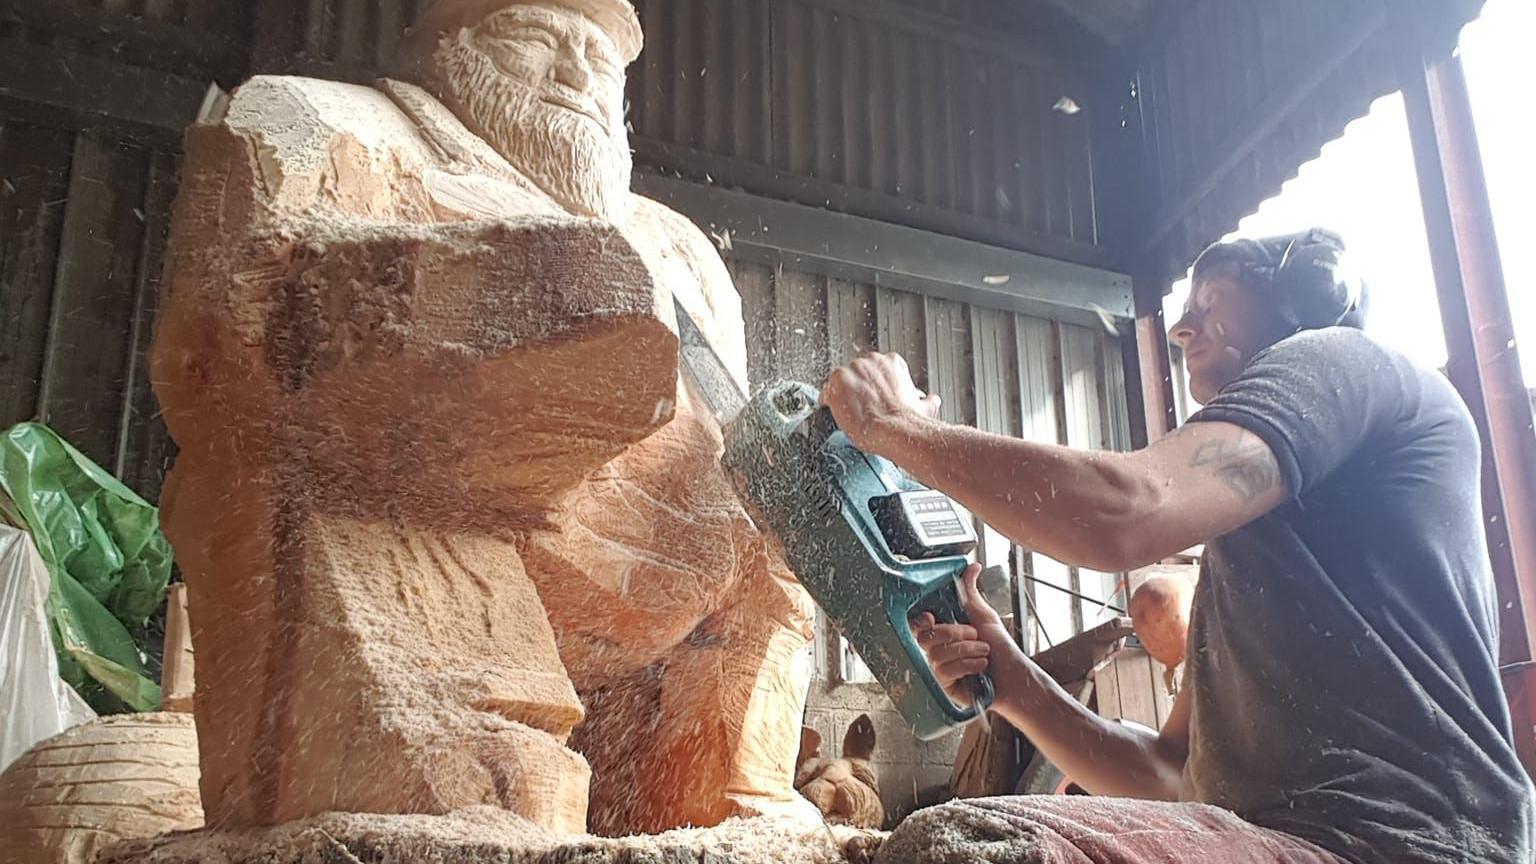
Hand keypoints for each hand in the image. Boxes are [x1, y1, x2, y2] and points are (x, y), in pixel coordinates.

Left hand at [821, 352, 941, 455]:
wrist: (894, 431)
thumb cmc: (909, 421)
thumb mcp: (926, 406)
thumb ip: (926, 399)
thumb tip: (931, 400)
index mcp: (892, 362)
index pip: (875, 369)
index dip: (874, 386)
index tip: (875, 398)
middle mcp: (870, 361)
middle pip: (857, 372)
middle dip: (858, 389)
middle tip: (863, 407)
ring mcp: (852, 370)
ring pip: (841, 381)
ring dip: (843, 395)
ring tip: (850, 413)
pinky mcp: (836, 384)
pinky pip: (826, 393)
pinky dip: (828, 403)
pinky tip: (834, 413)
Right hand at [912, 563, 1017, 704]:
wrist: (1015, 675)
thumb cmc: (1001, 648)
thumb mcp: (984, 615)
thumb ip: (970, 592)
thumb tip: (972, 566)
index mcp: (943, 632)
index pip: (918, 625)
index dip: (920, 620)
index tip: (932, 616)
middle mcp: (938, 651)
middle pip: (925, 638)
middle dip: (954, 632)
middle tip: (975, 634)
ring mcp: (940, 670)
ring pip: (937, 654)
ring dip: (967, 650)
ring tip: (984, 652)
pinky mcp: (946, 687)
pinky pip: (945, 672)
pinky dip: (967, 665)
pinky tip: (980, 667)